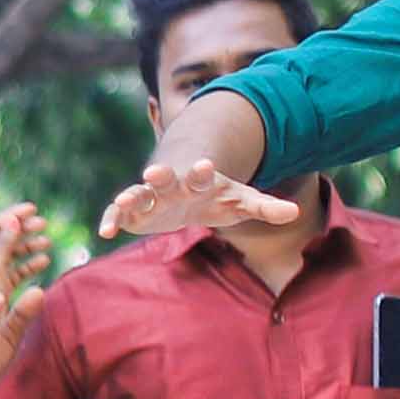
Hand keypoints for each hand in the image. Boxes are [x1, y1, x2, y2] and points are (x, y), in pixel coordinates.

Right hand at [102, 148, 307, 244]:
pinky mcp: (135, 212)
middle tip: (155, 172)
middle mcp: (173, 184)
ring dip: (130, 197)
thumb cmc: (217, 196)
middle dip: (161, 175)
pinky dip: (112, 219)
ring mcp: (152, 197)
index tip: (206, 166)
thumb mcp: (242, 201)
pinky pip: (120, 214)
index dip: (204, 171)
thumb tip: (294, 213)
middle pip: (166, 179)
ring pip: (139, 194)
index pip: (203, 174)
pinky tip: (105, 232)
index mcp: (200, 180)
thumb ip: (264, 206)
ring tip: (122, 203)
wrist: (186, 189)